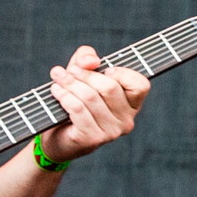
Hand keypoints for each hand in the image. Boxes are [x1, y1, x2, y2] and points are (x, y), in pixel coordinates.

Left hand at [41, 45, 150, 162]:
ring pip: (90, 97)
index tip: (104, 69)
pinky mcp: (92, 139)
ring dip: (70, 83)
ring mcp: (111, 132)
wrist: (58, 134)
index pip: (140, 85)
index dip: (122, 73)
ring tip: (58, 76)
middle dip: (86, 74)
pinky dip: (64, 96)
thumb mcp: (82, 72)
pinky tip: (56, 90)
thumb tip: (91, 61)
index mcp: (132, 105)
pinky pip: (78, 109)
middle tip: (70, 70)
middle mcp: (126, 121)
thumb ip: (87, 57)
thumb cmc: (76, 99)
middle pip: (110, 87)